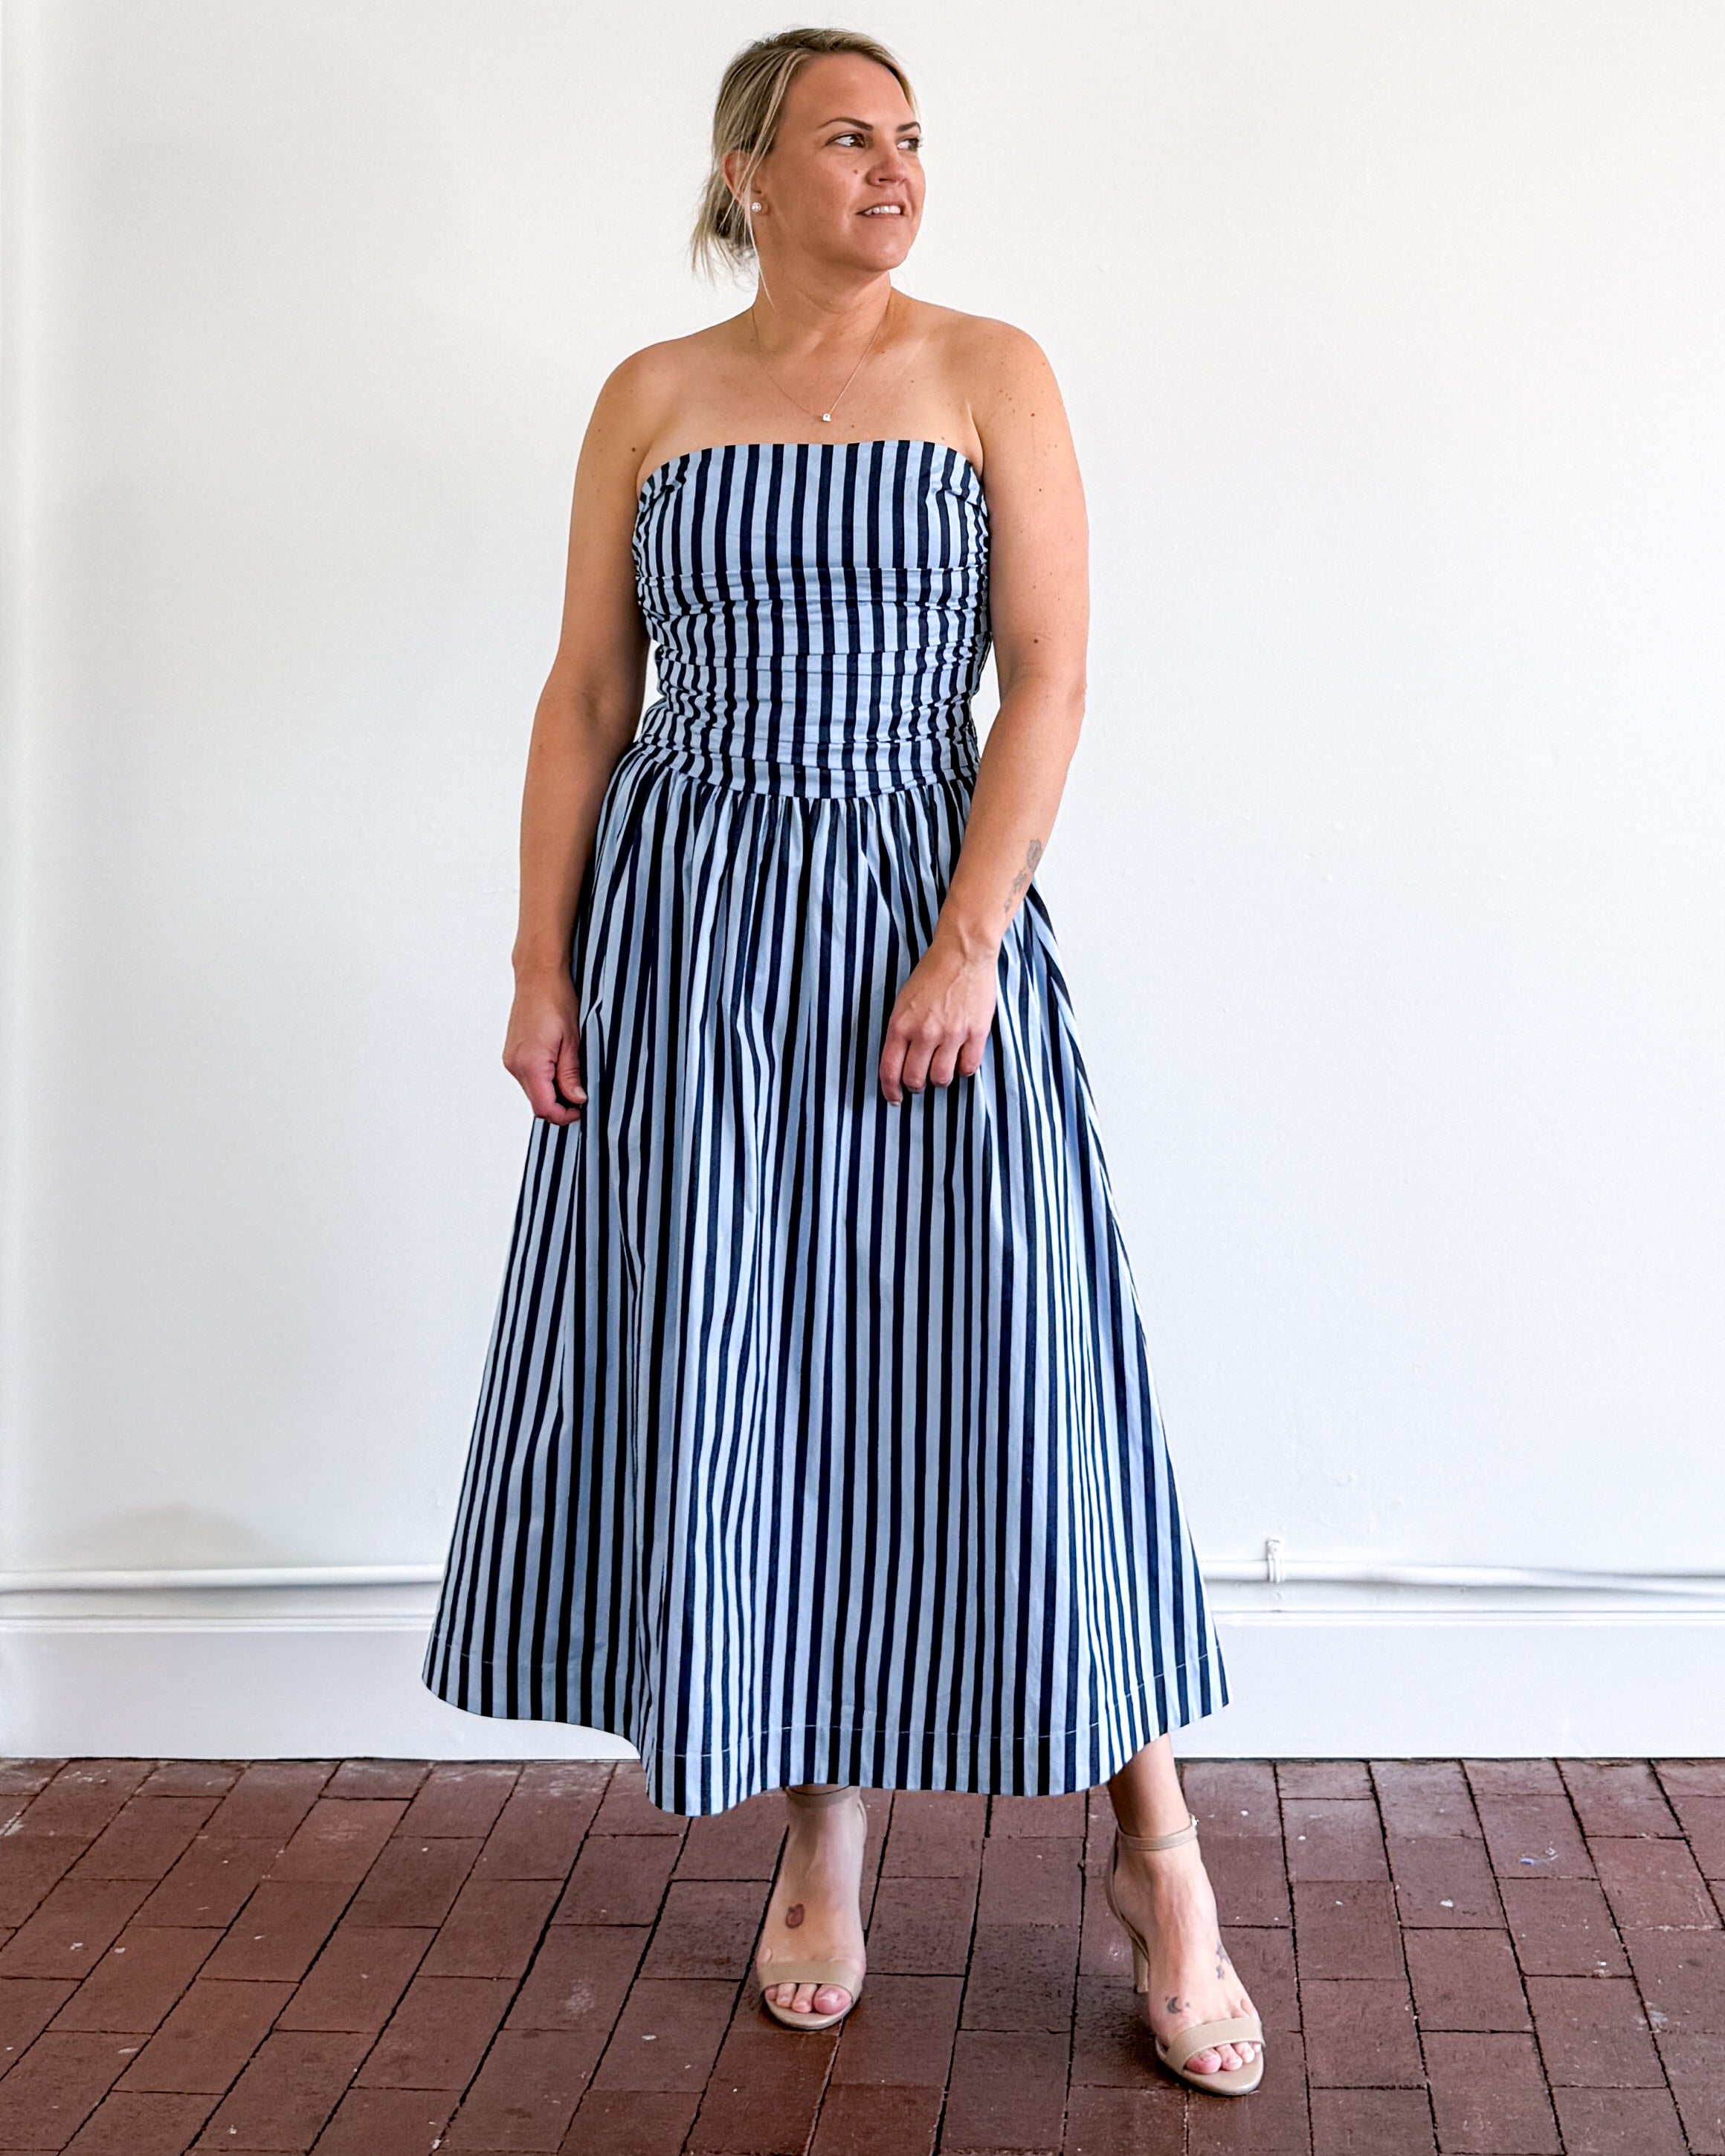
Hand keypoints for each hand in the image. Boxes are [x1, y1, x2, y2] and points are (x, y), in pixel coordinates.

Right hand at [504, 974, 586, 1123]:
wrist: (538, 977)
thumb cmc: (557, 1000)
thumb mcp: (573, 1040)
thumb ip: (571, 1074)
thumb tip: (576, 1100)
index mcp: (530, 1063)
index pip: (544, 1107)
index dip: (564, 1116)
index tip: (582, 1110)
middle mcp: (515, 1064)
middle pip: (537, 1103)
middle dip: (560, 1106)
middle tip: (582, 1097)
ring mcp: (511, 1059)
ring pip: (532, 1092)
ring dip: (552, 1093)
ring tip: (573, 1078)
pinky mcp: (512, 1054)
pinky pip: (528, 1078)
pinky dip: (544, 1081)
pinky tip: (560, 1068)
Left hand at [878, 933, 998, 1104]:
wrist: (962, 954)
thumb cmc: (931, 974)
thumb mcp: (903, 1001)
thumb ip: (901, 1031)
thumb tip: (899, 1062)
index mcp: (901, 1024)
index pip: (890, 1070)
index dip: (890, 1090)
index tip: (895, 1098)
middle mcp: (924, 1032)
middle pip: (915, 1079)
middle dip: (915, 1086)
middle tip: (920, 1082)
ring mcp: (951, 1034)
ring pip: (941, 1078)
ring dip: (939, 1080)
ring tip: (941, 1069)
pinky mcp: (976, 1032)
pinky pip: (968, 1067)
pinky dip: (963, 1069)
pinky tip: (961, 1060)